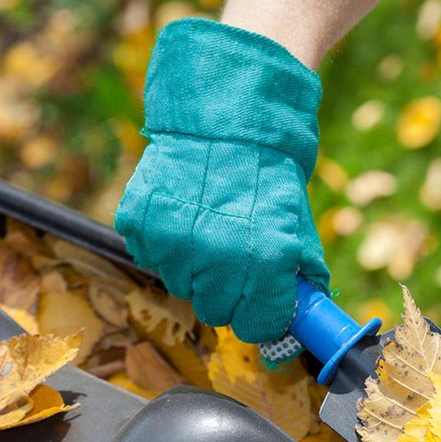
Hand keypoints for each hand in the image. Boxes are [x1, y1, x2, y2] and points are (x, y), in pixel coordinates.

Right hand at [115, 18, 328, 343]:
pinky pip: (151, 256)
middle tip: (232, 260)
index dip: (261, 317)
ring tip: (206, 227)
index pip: (258, 325)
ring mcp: (174, 242)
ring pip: (180, 286)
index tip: (260, 305)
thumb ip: (298, 277)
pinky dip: (164, 243)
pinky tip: (181, 213)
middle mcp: (218, 257)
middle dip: (226, 294)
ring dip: (193, 268)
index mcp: (267, 260)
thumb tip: (300, 325)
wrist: (224, 116)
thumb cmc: (268, 174)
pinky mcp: (140, 224)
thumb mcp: (296, 224)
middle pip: (215, 312)